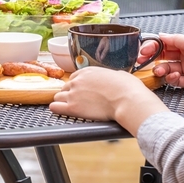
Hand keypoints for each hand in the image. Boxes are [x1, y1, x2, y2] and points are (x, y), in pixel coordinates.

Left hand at [50, 67, 167, 134]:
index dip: (77, 86)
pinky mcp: (72, 107)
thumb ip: (112, 76)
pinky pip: (56, 107)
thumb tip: (116, 78)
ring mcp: (73, 94)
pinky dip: (56, 109)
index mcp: (88, 71)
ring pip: (58, 97)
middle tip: (77, 101)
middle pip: (65, 87)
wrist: (127, 100)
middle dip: (70, 94)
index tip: (80, 91)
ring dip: (62, 101)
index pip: (74, 77)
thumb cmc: (127, 88)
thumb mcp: (120, 75)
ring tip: (67, 107)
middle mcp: (78, 80)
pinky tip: (59, 111)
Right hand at [140, 33, 183, 88]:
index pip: (166, 44)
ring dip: (162, 70)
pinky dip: (173, 80)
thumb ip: (176, 39)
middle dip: (153, 59)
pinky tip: (175, 77)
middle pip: (165, 57)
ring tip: (160, 71)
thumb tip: (161, 35)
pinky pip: (177, 81)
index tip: (144, 51)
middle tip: (143, 63)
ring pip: (169, 70)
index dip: (154, 47)